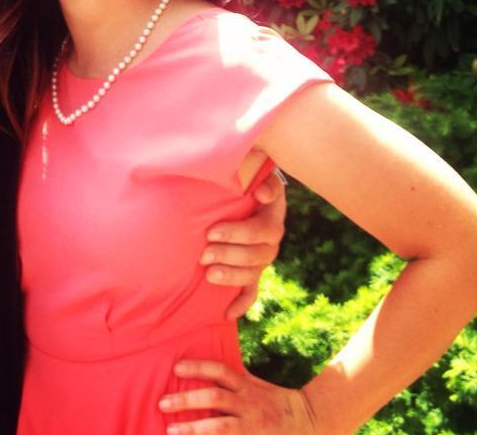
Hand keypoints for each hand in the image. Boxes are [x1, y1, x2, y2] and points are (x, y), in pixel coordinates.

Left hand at [158, 360, 316, 433]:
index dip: (198, 367)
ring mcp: (250, 426)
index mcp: (247, 386)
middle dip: (187, 400)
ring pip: (219, 427)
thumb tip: (209, 366)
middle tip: (162, 402)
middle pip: (214, 397)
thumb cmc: (275, 401)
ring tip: (171, 430)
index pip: (220, 370)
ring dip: (193, 429)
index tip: (176, 368)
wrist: (308, 422)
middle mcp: (247, 404)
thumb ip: (235, 377)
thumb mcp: (256, 384)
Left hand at [199, 170, 286, 318]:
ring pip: (254, 273)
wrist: (241, 177)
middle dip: (229, 256)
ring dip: (232, 276)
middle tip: (203, 254)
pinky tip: (227, 313)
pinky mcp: (252, 267)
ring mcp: (263, 253)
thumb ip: (259, 173)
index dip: (238, 234)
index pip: (264, 230)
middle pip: (259, 255)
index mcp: (273, 212)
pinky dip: (241, 303)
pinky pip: (253, 289)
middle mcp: (272, 236)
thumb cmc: (243, 168)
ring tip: (209, 275)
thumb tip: (262, 194)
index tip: (210, 231)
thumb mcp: (252, 162)